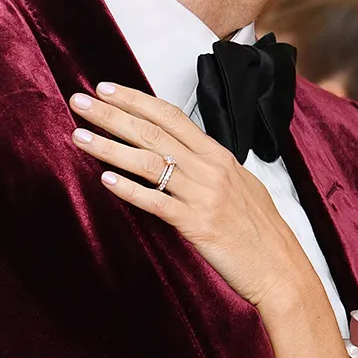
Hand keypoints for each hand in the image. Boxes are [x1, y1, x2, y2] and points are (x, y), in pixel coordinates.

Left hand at [70, 84, 308, 314]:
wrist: (280, 268)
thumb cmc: (259, 231)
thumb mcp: (238, 187)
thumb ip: (208, 169)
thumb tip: (180, 158)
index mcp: (218, 155)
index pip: (171, 116)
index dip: (136, 100)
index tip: (105, 89)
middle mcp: (209, 169)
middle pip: (152, 132)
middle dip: (111, 115)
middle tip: (78, 101)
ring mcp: (203, 195)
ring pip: (148, 162)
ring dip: (109, 147)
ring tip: (78, 136)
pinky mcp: (197, 224)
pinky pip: (157, 203)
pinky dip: (129, 190)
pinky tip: (105, 181)